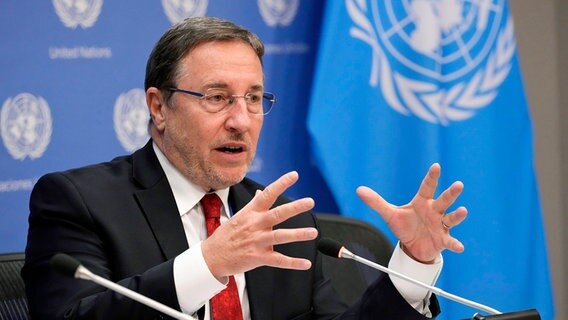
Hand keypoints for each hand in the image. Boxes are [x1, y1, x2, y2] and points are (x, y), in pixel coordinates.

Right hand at [201, 171, 317, 278]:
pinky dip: (293, 263)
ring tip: (313, 232)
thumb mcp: (239, 216)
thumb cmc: (227, 235)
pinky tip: (306, 264)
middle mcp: (255, 225)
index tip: (294, 175)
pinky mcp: (258, 257)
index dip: (282, 183)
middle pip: (278, 213)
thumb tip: (262, 192)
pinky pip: (279, 260)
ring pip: (281, 236)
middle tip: (310, 201)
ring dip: (298, 234)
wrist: (211, 257)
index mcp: (251, 213)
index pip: (268, 194)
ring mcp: (257, 241)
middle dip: (295, 207)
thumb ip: (254, 205)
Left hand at [356, 163, 466, 262]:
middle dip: (451, 193)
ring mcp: (440, 225)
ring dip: (458, 215)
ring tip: (463, 210)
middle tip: (459, 184)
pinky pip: (450, 241)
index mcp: (422, 202)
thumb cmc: (405, 226)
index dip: (431, 177)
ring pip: (451, 218)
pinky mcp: (443, 239)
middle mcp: (434, 211)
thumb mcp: (390, 214)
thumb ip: (376, 202)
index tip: (436, 166)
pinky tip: (459, 247)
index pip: (427, 187)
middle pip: (444, 200)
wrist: (413, 246)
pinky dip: (455, 244)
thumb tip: (359, 190)